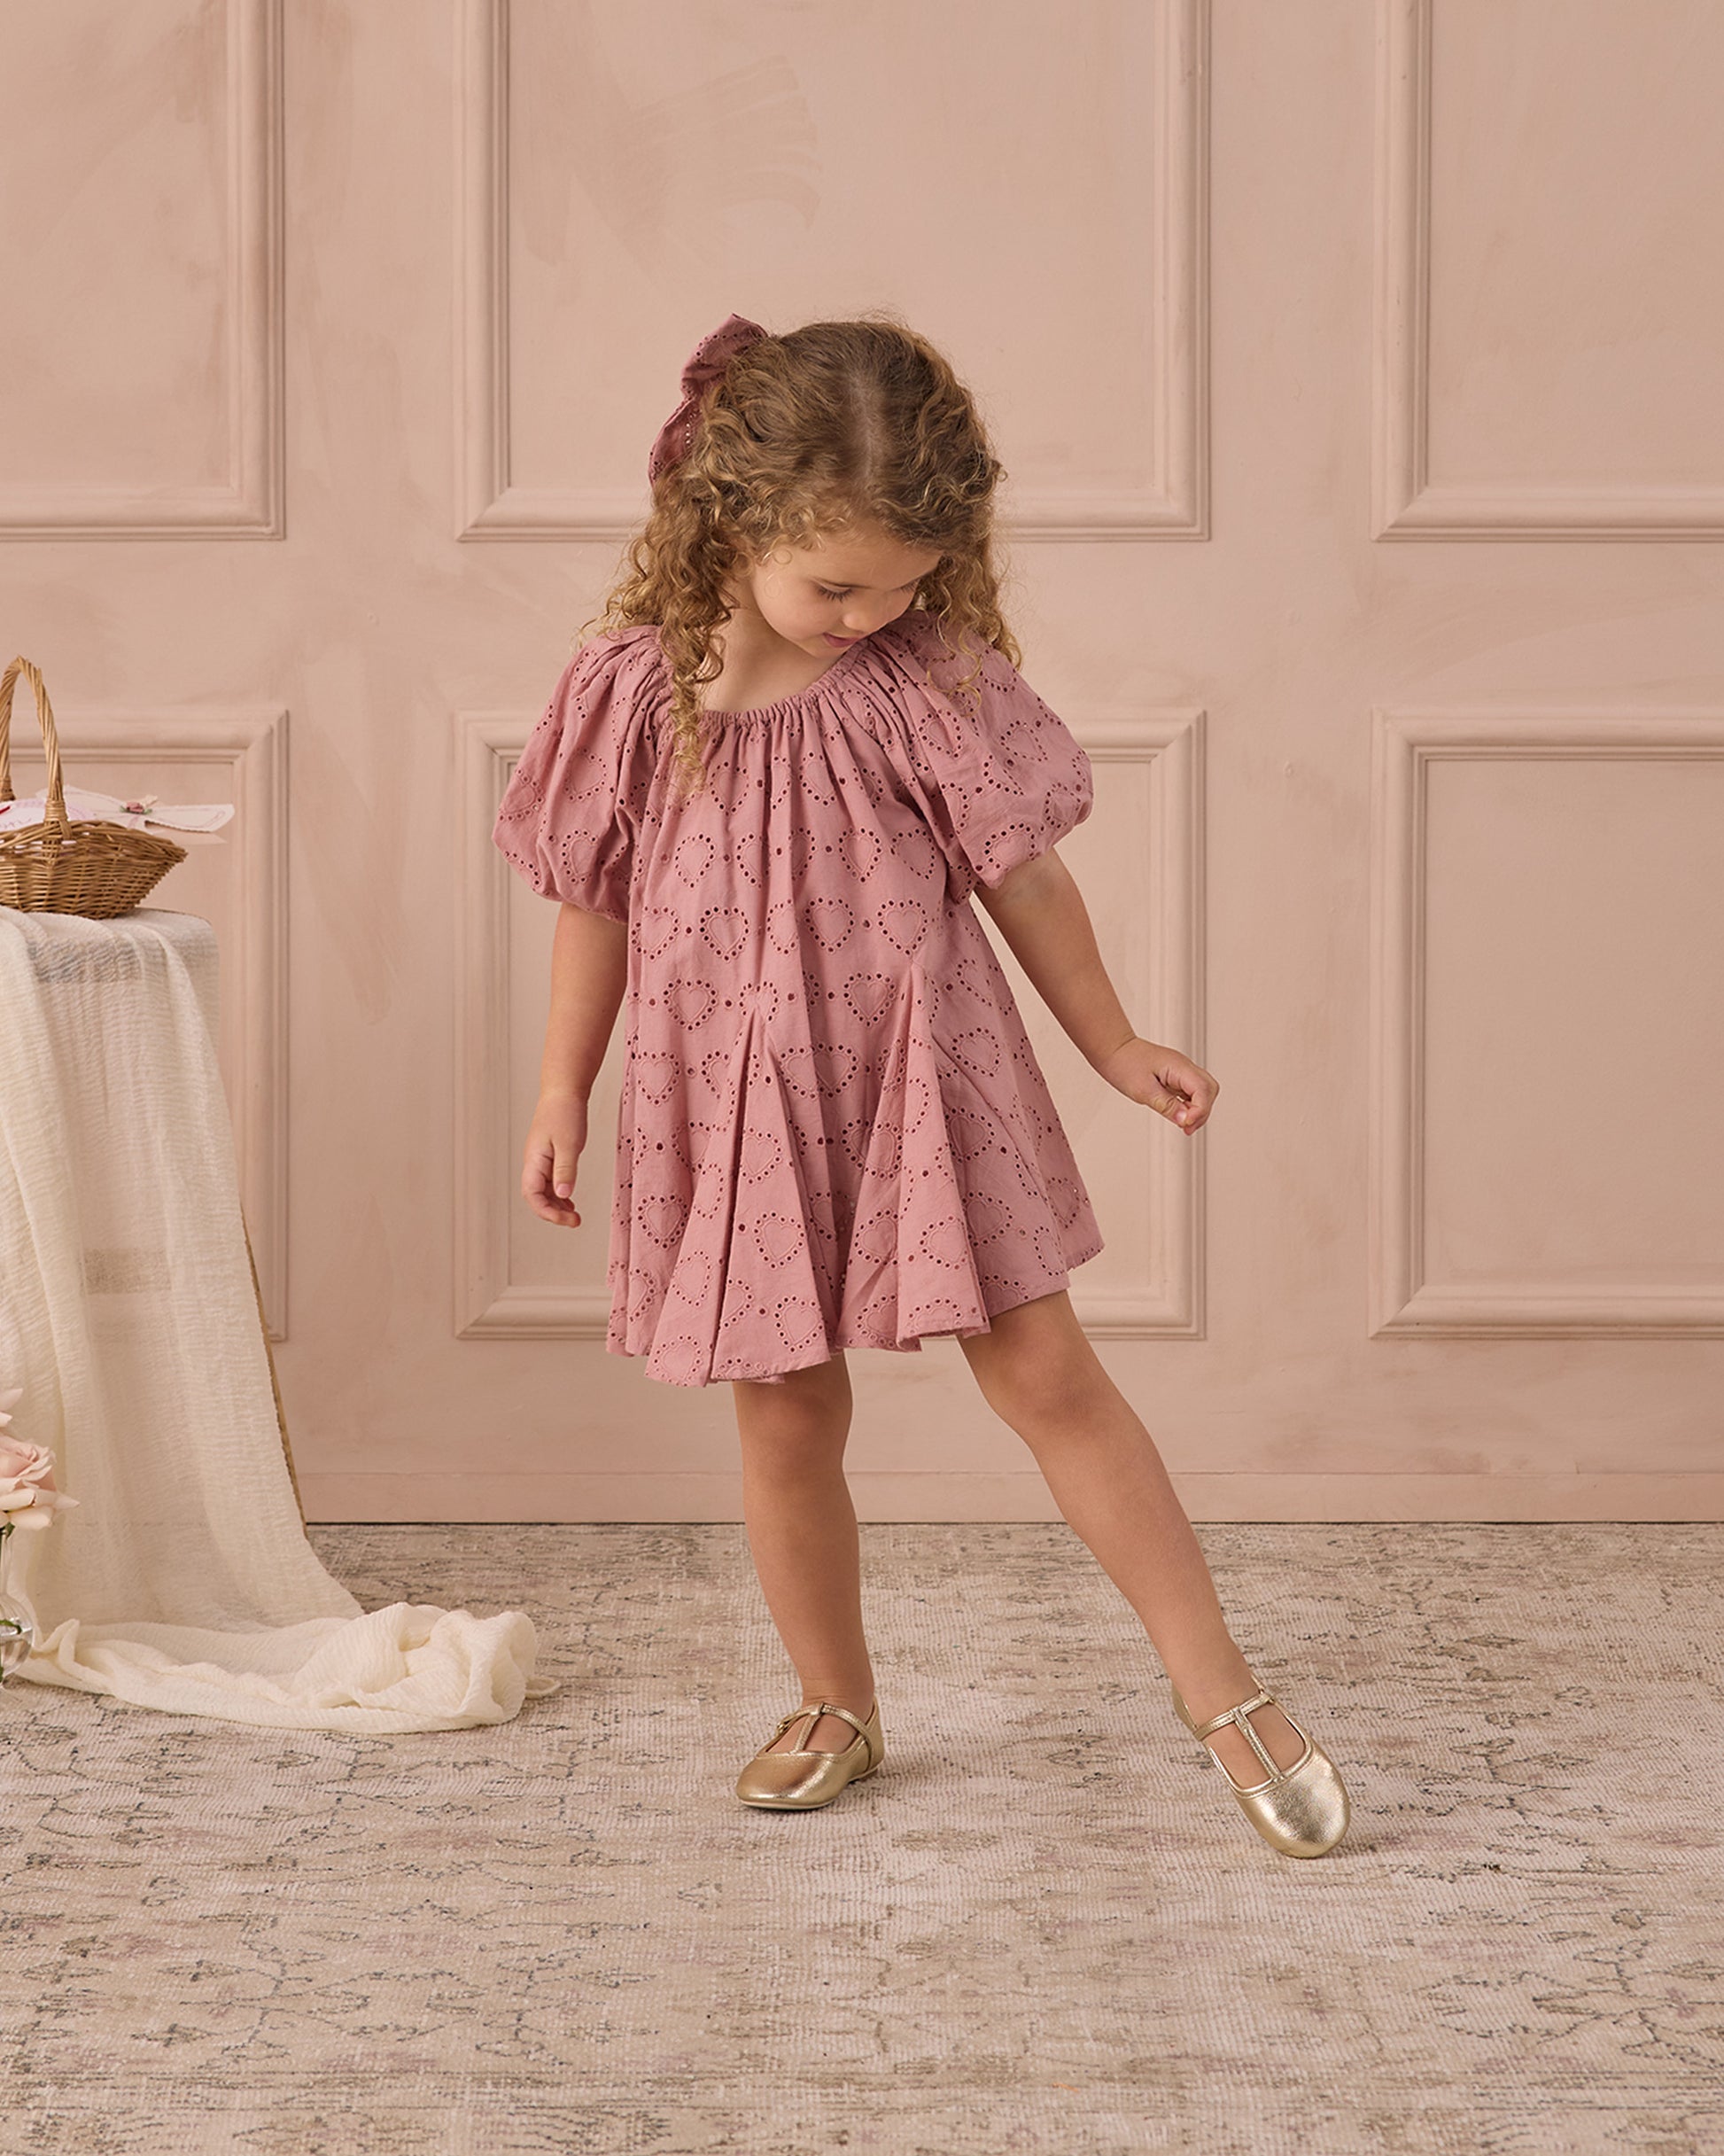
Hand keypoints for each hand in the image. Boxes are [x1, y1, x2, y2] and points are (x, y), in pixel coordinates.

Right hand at [523, 1088, 589, 1225]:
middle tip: (575, 1222)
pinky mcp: (549, 1155)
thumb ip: (565, 1170)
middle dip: (553, 1212)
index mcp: (534, 1160)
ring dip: (557, 1205)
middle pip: (536, 1197)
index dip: (547, 1212)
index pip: (532, 1195)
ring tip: (574, 1216)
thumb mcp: (569, 1144)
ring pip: (543, 1191)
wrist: (564, 1090)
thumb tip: (563, 1195)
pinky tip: (570, 1200)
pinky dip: (559, 1193)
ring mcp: (540, 1159)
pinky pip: (550, 1181)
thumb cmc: (565, 1112)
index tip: (566, 1219)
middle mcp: (533, 1162)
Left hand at [1095, 1036, 1217, 1133]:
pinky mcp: (1175, 1077)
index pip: (1203, 1089)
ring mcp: (1181, 1071)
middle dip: (1203, 1111)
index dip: (1199, 1110)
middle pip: (1209, 1090)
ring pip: (1203, 1092)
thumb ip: (1167, 1106)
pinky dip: (1189, 1106)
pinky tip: (1180, 1115)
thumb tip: (1184, 1120)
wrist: (1113, 1049)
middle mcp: (1184, 1067)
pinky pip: (1191, 1092)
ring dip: (1197, 1110)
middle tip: (1186, 1127)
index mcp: (1179, 1066)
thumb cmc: (1124, 1063)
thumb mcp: (1143, 1090)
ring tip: (1183, 1125)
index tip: (1185, 1124)